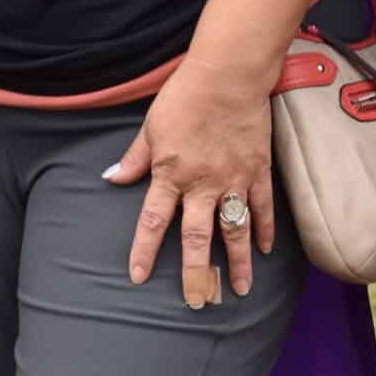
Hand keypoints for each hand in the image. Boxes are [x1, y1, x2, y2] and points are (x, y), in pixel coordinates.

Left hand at [103, 57, 274, 303]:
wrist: (227, 74)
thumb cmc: (184, 96)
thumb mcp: (151, 127)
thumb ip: (134, 158)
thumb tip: (112, 178)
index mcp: (171, 173)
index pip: (154, 221)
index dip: (144, 250)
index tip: (138, 276)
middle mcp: (202, 184)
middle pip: (198, 237)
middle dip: (197, 272)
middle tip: (199, 300)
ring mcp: (233, 179)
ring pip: (234, 230)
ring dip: (238, 262)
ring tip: (240, 289)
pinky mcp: (258, 170)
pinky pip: (262, 207)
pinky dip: (264, 229)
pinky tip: (264, 249)